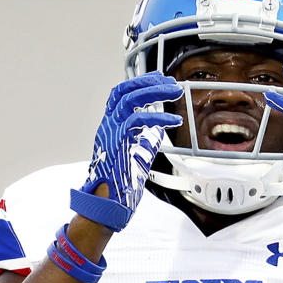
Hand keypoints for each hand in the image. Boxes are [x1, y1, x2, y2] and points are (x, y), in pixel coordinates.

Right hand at [71, 72, 183, 230]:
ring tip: (175, 92)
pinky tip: (173, 121)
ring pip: (129, 100)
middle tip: (171, 83)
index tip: (159, 78)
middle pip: (124, 91)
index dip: (139, 82)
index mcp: (110, 126)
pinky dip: (158, 117)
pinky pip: (137, 121)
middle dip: (148, 82)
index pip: (121, 94)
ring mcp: (110, 132)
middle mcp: (107, 126)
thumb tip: (158, 129)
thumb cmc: (120, 184)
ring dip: (154, 92)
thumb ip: (145, 139)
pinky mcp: (117, 142)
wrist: (108, 203)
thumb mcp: (137, 155)